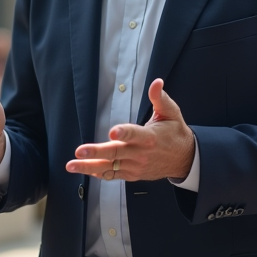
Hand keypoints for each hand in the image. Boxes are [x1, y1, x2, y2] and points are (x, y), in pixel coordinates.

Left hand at [65, 78, 194, 181]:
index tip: (112, 133)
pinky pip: (114, 175)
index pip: (135, 134)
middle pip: (116, 153)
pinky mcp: (133, 174)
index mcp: (150, 137)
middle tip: (80, 151)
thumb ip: (160, 98)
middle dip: (96, 152)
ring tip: (72, 165)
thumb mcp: (171, 113)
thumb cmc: (174, 132)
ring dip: (89, 166)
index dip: (124, 133)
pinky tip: (85, 170)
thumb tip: (156, 82)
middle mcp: (141, 153)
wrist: (184, 159)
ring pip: (110, 167)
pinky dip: (99, 173)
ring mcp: (136, 166)